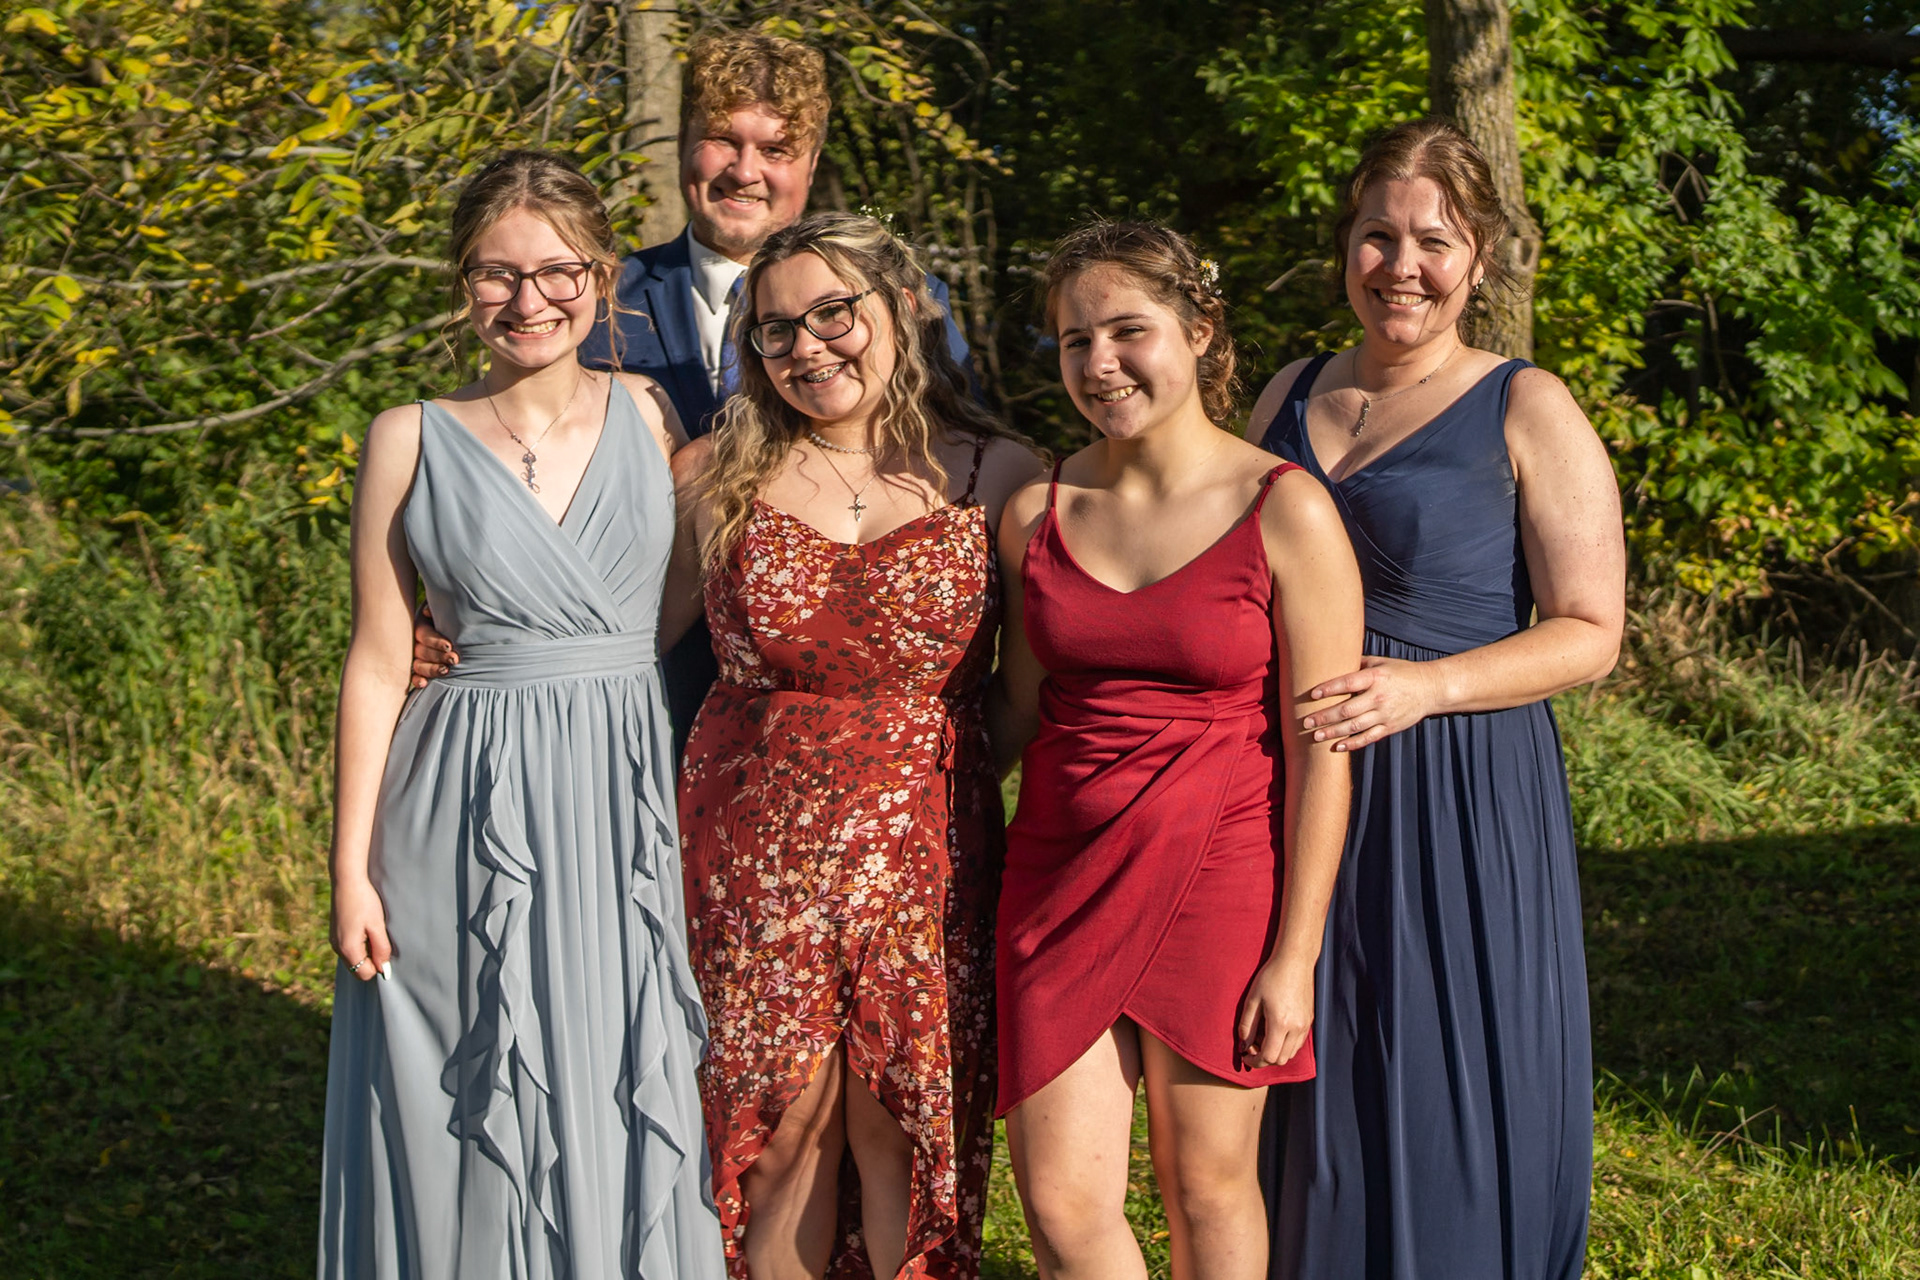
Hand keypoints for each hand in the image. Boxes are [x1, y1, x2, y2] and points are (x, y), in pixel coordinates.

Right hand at [331, 876, 392, 982]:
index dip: (377, 965)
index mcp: (347, 949)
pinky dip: (358, 944)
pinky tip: (364, 926)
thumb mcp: (378, 925)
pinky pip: (348, 948)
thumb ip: (381, 949)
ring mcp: (334, 941)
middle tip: (378, 938)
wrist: (346, 880)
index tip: (384, 948)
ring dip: (365, 951)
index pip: (364, 974)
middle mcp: (337, 948)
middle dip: (370, 960)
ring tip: (371, 930)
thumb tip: (383, 969)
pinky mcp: (334, 934)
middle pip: (357, 969)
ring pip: (353, 958)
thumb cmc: (364, 901)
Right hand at [410, 604, 456, 689]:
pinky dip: (417, 680)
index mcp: (421, 627)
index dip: (435, 641)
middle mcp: (415, 643)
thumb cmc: (453, 621)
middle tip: (454, 659)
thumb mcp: (446, 613)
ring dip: (431, 669)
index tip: (449, 646)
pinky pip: (414, 676)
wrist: (457, 631)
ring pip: (418, 665)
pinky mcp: (419, 671)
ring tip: (445, 670)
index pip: (424, 634)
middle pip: (422, 651)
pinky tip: (424, 683)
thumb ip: (439, 611)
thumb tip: (428, 612)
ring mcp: (415, 658)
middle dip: (438, 656)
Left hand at [1237, 956, 1313, 1069]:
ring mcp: (1305, 1025)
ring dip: (1276, 1053)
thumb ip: (1246, 1026)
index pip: (1268, 1057)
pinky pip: (1298, 1044)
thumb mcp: (1252, 999)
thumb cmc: (1271, 976)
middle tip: (1252, 1046)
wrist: (1295, 961)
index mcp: (1280, 1023)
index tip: (1245, 1056)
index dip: (1255, 1061)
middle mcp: (1296, 1028)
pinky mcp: (1309, 1021)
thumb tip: (1243, 1046)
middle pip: (1280, 1060)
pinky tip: (1275, 1032)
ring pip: (1291, 1054)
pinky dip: (1286, 1046)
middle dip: (1264, 1059)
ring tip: (1263, 1038)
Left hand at [1301, 655, 1442, 750]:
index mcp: (1376, 678)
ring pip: (1355, 726)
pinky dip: (1353, 743)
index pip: (1348, 683)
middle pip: (1347, 709)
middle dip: (1324, 716)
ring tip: (1315, 736)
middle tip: (1306, 722)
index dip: (1329, 688)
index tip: (1312, 694)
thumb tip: (1335, 658)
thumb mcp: (1382, 663)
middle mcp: (1379, 697)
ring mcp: (1385, 714)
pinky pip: (1369, 737)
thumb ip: (1359, 663)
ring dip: (1333, 732)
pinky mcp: (1391, 727)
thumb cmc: (1403, 672)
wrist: (1432, 688)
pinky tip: (1338, 746)